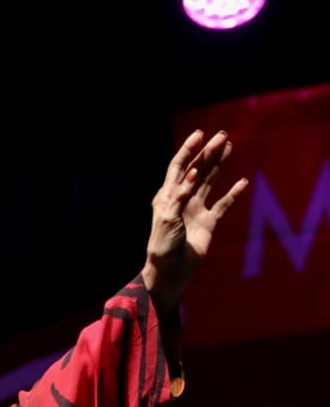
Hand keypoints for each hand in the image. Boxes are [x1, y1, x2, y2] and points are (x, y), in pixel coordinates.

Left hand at [142, 128, 248, 317]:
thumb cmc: (164, 245)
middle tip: (222, 136)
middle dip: (209, 152)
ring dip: (219, 165)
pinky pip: (223, 205)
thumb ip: (181, 194)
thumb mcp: (168, 218)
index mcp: (168, 196)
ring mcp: (196, 209)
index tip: (200, 135)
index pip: (179, 167)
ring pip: (210, 181)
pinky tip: (242, 182)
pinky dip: (232, 194)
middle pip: (197, 169)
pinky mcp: (208, 222)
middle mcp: (182, 199)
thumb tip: (195, 172)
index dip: (189, 150)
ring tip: (229, 147)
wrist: (171, 271)